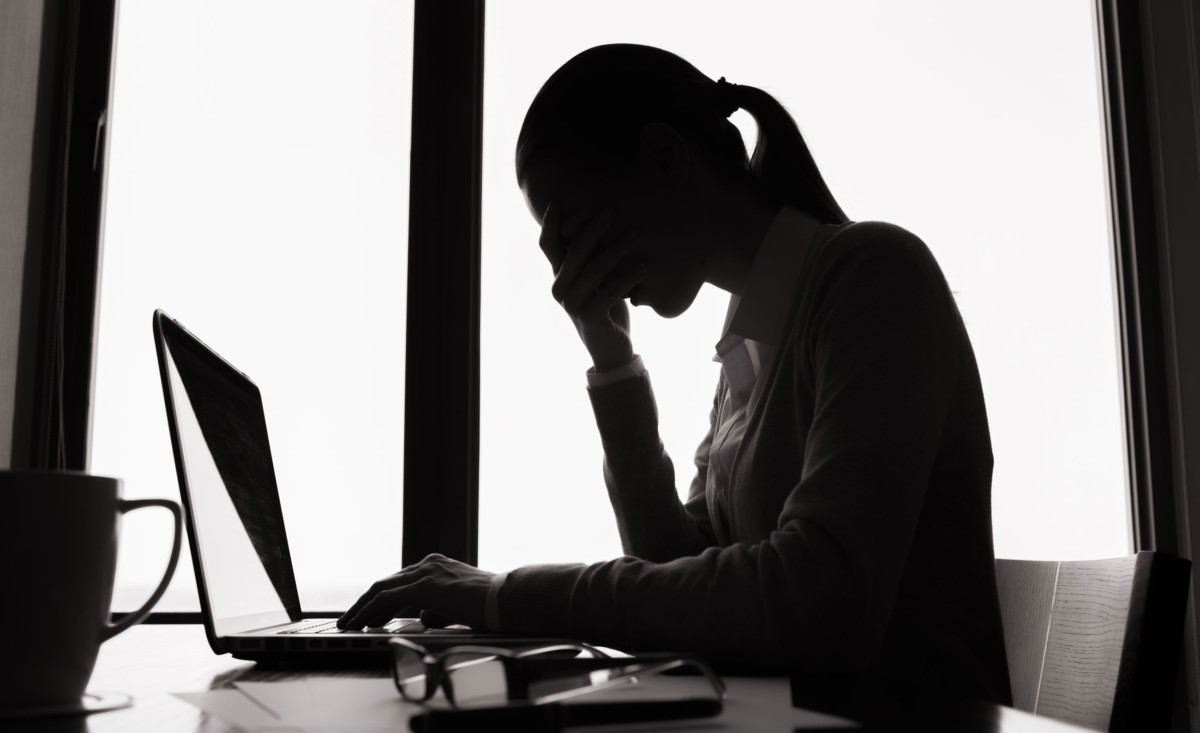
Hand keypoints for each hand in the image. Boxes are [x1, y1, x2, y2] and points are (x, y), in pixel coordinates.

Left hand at [337, 553, 495, 630]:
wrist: (508, 599)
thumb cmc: (492, 605)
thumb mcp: (460, 606)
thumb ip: (439, 609)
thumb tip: (424, 618)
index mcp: (439, 567)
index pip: (402, 582)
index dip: (382, 599)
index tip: (369, 613)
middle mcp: (429, 565)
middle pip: (387, 583)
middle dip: (365, 602)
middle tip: (350, 618)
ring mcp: (426, 572)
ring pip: (381, 588)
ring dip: (361, 607)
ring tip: (348, 623)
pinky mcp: (424, 586)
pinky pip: (387, 598)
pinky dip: (369, 610)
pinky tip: (360, 622)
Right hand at [540, 203, 645, 371]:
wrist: (610, 348)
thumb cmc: (605, 306)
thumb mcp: (595, 278)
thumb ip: (590, 256)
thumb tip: (600, 217)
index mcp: (558, 276)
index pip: (547, 245)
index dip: (550, 223)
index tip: (557, 200)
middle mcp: (559, 289)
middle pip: (574, 252)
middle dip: (593, 229)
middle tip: (611, 211)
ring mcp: (572, 305)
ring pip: (594, 269)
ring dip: (616, 249)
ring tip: (635, 234)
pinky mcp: (589, 317)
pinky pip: (609, 292)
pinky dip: (627, 277)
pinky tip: (643, 266)